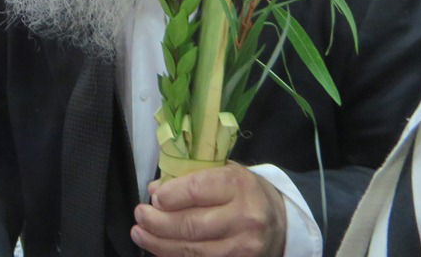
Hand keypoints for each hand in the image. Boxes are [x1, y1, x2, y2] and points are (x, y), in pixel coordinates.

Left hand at [131, 162, 286, 256]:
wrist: (280, 222)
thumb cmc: (244, 192)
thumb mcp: (223, 172)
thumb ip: (189, 177)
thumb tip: (155, 190)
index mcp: (238, 185)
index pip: (196, 190)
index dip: (169, 196)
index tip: (153, 197)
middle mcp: (244, 218)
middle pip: (191, 225)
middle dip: (157, 222)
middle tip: (139, 215)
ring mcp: (243, 248)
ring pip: (192, 250)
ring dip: (159, 243)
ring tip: (140, 234)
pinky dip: (174, 256)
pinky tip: (159, 248)